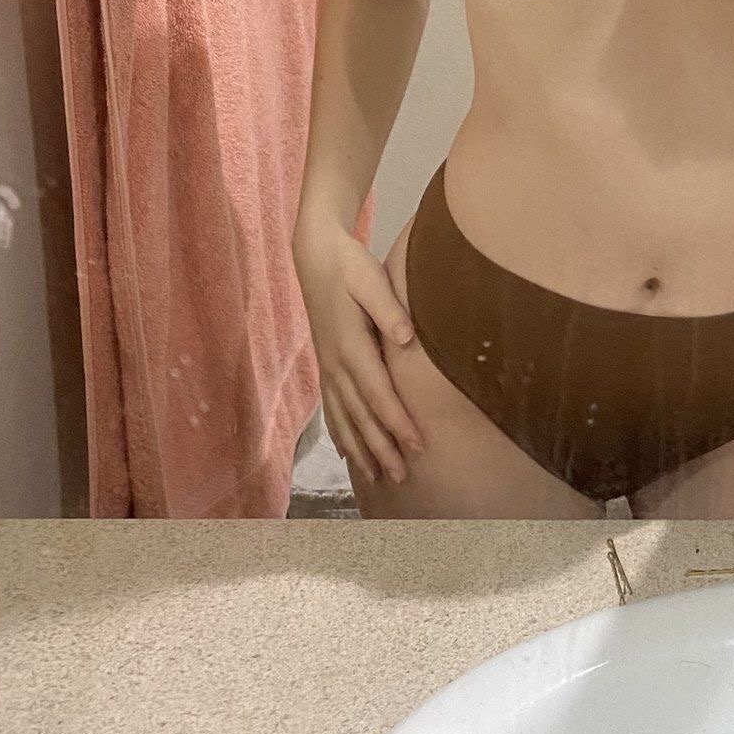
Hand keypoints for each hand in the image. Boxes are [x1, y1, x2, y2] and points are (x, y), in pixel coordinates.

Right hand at [292, 221, 425, 484]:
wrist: (315, 256)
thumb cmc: (349, 265)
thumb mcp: (371, 279)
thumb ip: (389, 309)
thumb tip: (407, 337)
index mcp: (351, 345)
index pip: (379, 393)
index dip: (398, 422)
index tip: (418, 445)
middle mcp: (336, 363)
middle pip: (361, 415)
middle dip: (382, 448)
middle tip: (402, 477)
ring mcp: (328, 366)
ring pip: (344, 417)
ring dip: (362, 448)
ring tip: (378, 477)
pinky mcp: (326, 364)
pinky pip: (332, 407)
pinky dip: (341, 432)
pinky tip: (348, 452)